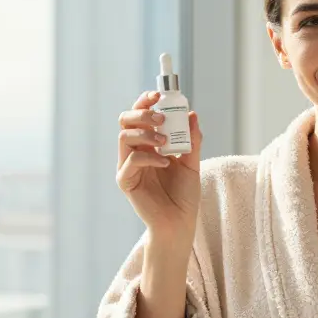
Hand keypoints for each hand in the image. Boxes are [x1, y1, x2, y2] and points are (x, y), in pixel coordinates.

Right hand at [116, 91, 202, 240]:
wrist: (180, 222)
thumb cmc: (184, 195)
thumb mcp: (192, 163)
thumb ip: (192, 140)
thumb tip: (192, 114)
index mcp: (148, 144)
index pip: (139, 116)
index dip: (145, 102)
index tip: (158, 95)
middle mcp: (135, 151)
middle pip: (125, 121)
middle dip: (142, 113)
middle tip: (161, 117)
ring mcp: (128, 166)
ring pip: (124, 136)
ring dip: (146, 133)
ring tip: (166, 142)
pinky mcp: (126, 181)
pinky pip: (131, 160)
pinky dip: (150, 157)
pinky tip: (166, 163)